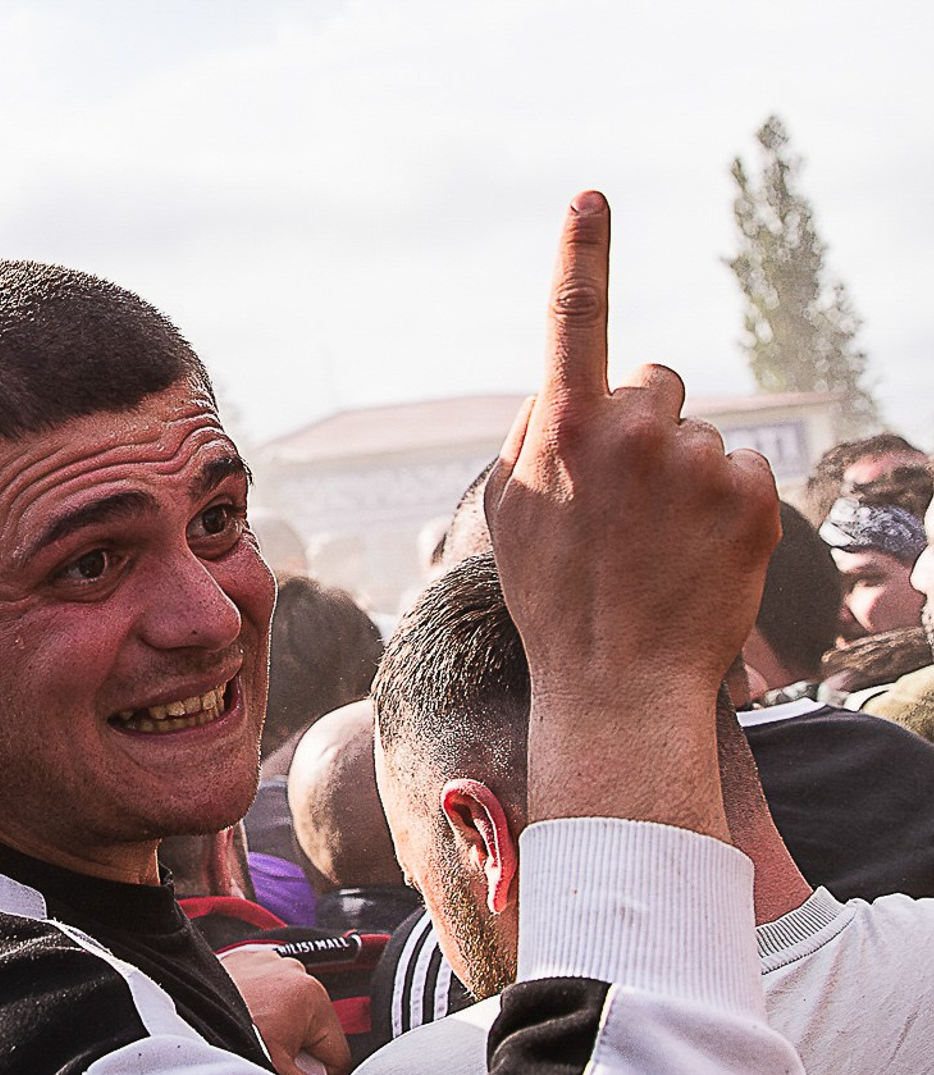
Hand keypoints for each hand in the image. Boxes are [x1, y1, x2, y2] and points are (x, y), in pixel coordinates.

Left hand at [220, 946, 349, 1074]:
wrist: (179, 1011)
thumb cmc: (224, 1034)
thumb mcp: (275, 1069)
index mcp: (312, 996)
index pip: (337, 1053)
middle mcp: (296, 971)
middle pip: (315, 1030)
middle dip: (297, 1049)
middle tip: (268, 1056)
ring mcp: (271, 961)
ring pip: (291, 1011)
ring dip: (279, 1027)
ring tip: (252, 1036)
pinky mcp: (250, 959)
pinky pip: (267, 992)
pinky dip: (259, 1006)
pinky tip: (242, 1019)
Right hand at [486, 193, 779, 833]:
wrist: (621, 686)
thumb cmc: (556, 601)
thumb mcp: (511, 515)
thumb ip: (535, 436)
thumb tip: (566, 385)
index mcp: (565, 430)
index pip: (575, 319)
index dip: (582, 254)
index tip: (590, 199)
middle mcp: (635, 431)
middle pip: (654, 384)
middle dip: (643, 426)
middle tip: (624, 507)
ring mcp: (698, 462)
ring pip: (698, 438)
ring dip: (683, 479)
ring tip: (657, 549)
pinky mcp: (753, 496)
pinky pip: (742, 474)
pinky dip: (725, 512)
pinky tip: (697, 559)